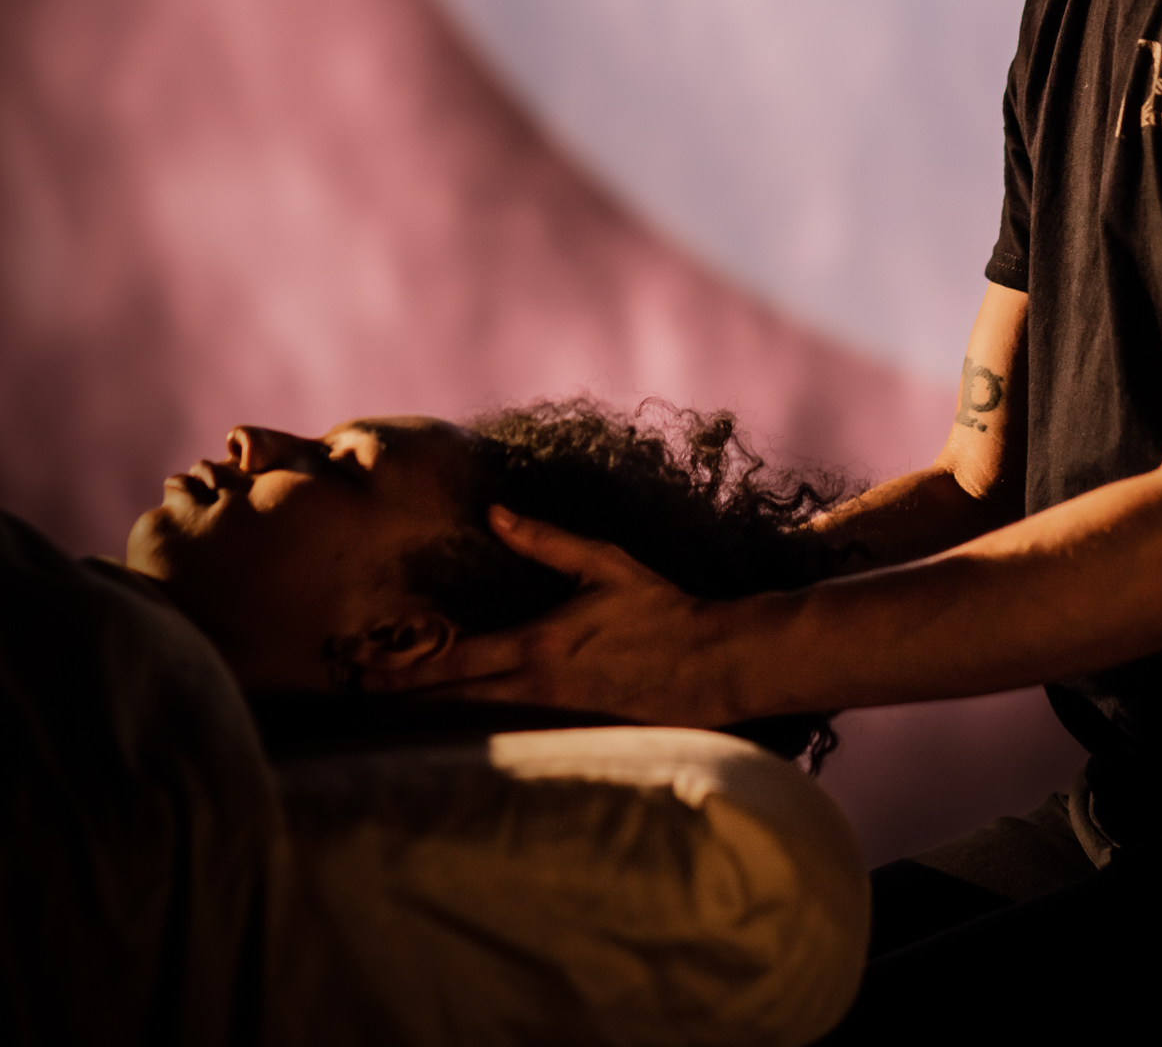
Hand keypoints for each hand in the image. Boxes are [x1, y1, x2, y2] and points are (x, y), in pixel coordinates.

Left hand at [360, 506, 744, 724]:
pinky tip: (451, 742)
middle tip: (357, 703)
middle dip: (402, 703)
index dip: (407, 668)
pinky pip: (511, 741)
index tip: (367, 671)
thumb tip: (495, 512)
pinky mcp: (571, 735)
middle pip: (453, 703)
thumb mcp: (603, 561)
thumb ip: (545, 540)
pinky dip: (475, 741)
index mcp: (537, 642)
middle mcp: (537, 686)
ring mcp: (553, 718)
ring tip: (386, 726)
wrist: (709, 663)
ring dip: (430, 725)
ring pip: (477, 728)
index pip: (456, 660)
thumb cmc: (658, 607)